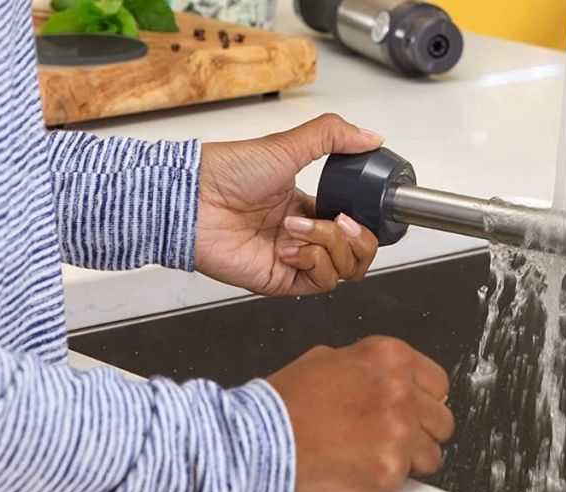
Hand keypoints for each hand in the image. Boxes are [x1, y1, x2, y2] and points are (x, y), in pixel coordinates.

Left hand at [195, 114, 383, 295]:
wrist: (193, 197)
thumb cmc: (227, 171)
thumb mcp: (287, 144)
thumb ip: (334, 136)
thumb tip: (372, 137)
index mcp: (307, 207)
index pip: (354, 226)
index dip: (365, 222)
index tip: (361, 209)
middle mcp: (303, 236)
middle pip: (357, 253)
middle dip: (357, 238)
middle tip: (339, 220)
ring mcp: (294, 260)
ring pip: (344, 270)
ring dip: (329, 245)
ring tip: (296, 227)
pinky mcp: (281, 280)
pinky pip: (319, 282)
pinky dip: (312, 262)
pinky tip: (286, 246)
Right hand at [266, 337, 453, 491]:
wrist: (251, 445)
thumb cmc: (279, 406)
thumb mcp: (325, 361)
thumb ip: (367, 367)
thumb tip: (387, 378)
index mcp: (388, 357)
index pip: (437, 382)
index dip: (422, 399)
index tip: (412, 408)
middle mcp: (399, 391)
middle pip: (441, 419)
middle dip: (420, 429)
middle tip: (389, 436)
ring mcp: (398, 433)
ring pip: (431, 453)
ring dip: (408, 457)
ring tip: (370, 454)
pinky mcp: (389, 472)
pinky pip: (406, 481)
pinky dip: (385, 479)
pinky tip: (357, 469)